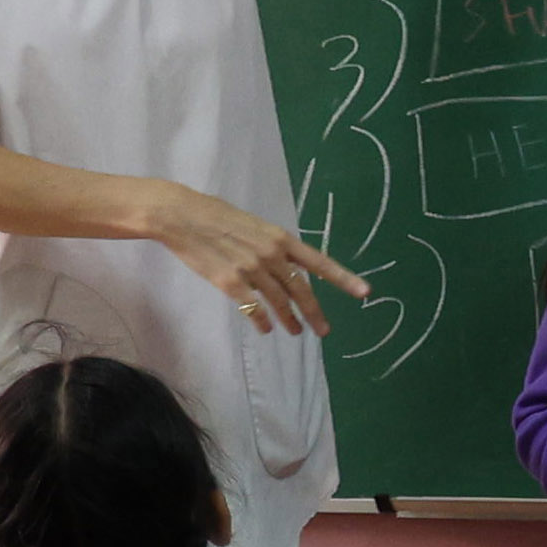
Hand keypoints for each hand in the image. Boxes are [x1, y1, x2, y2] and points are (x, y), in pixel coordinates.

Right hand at [143, 182, 368, 332]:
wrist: (181, 215)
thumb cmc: (216, 216)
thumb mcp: (254, 225)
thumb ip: (274, 246)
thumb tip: (287, 267)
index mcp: (280, 238)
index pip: (319, 262)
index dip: (343, 278)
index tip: (365, 292)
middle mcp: (271, 255)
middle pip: (301, 290)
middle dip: (315, 312)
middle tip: (324, 330)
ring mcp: (251, 269)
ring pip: (279, 302)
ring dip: (289, 320)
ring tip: (296, 331)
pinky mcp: (229, 282)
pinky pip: (253, 308)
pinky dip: (262, 321)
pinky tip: (266, 329)